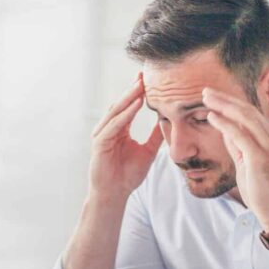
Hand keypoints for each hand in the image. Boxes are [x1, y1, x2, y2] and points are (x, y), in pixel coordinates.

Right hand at [89, 76, 162, 199]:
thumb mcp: (148, 152)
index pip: (129, 106)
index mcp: (119, 129)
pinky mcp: (100, 143)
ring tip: (141, 85)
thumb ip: (155, 136)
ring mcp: (102, 134)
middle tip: (144, 75)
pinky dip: (125, 114)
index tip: (149, 79)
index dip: (138, 93)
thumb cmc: (128, 175)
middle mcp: (109, 128)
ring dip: (129, 98)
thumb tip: (169, 122)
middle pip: (121, 104)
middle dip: (133, 90)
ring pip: (116, 111)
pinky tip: (135, 104)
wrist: (115, 194)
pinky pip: (114, 125)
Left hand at [202, 87, 268, 229]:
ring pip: (244, 117)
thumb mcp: (246, 163)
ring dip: (223, 105)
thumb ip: (238, 146)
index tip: (213, 95)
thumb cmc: (261, 189)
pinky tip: (212, 116)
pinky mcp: (260, 158)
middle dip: (225, 98)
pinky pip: (240, 135)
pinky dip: (225, 123)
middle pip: (246, 109)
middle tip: (205, 90)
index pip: (249, 112)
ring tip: (206, 97)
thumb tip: (225, 131)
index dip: (231, 101)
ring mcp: (268, 146)